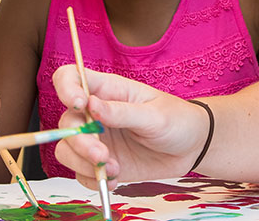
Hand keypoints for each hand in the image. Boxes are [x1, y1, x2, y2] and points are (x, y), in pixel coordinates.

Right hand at [50, 65, 207, 185]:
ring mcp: (97, 139)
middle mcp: (95, 114)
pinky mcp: (101, 162)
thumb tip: (91, 105)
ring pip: (67, 150)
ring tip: (114, 170)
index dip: (66, 89)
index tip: (80, 106)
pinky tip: (115, 180)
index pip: (70, 79)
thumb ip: (122, 112)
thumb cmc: (177, 120)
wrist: (191, 148)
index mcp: (107, 90)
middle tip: (103, 155)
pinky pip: (81, 173)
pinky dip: (92, 179)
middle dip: (79, 142)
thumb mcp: (154, 115)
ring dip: (83, 163)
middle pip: (66, 123)